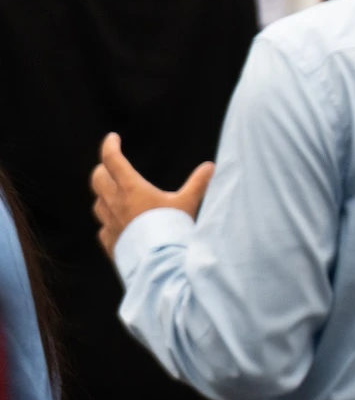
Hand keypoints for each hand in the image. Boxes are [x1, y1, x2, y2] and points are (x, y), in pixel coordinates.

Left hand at [89, 133, 212, 260]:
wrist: (159, 261)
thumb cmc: (172, 229)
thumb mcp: (188, 203)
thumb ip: (199, 182)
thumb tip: (211, 166)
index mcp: (131, 189)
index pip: (112, 160)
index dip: (110, 145)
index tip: (113, 138)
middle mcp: (115, 204)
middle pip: (98, 179)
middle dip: (103, 168)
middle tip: (112, 165)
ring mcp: (110, 224)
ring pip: (97, 203)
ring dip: (104, 194)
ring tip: (116, 194)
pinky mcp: (110, 242)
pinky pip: (103, 228)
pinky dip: (109, 221)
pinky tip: (119, 224)